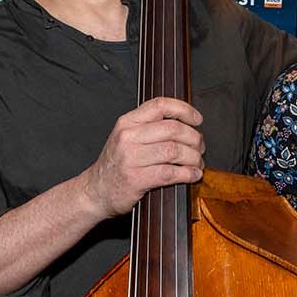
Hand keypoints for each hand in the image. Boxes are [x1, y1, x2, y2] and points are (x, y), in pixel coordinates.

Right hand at [80, 98, 204, 217]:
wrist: (95, 191)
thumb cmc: (116, 164)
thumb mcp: (126, 137)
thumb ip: (149, 127)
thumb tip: (186, 123)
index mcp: (127, 123)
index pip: (160, 105)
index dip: (184, 110)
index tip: (197, 119)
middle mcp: (128, 137)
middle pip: (173, 129)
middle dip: (194, 138)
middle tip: (200, 147)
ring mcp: (130, 158)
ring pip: (174, 151)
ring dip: (193, 158)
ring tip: (198, 163)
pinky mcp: (136, 179)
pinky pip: (170, 173)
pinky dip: (187, 174)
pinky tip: (193, 175)